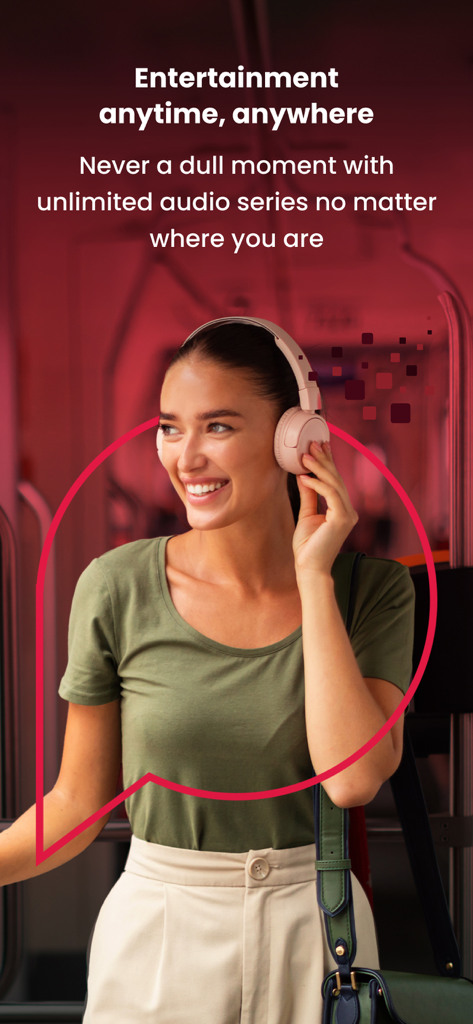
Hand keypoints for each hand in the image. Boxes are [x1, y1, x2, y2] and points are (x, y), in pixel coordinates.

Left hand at [292, 441, 357, 577]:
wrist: (309, 568)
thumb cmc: (308, 546)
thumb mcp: (307, 514)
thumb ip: (309, 495)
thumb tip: (304, 474)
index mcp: (342, 510)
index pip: (336, 481)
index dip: (328, 462)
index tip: (318, 446)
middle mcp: (349, 510)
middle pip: (337, 479)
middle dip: (324, 459)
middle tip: (311, 443)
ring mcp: (348, 515)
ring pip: (335, 484)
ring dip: (319, 467)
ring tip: (304, 456)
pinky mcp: (342, 519)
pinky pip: (331, 494)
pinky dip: (317, 484)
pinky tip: (304, 477)